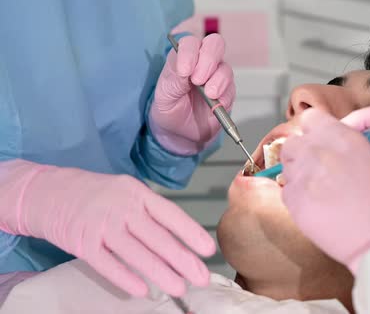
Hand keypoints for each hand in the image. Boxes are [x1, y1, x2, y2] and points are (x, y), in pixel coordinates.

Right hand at [0, 160, 215, 296]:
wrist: (48, 192)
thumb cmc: (97, 195)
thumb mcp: (127, 193)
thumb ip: (150, 213)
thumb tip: (181, 239)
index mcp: (137, 193)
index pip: (170, 214)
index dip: (190, 233)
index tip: (208, 250)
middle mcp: (122, 207)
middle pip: (157, 237)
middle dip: (183, 260)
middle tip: (202, 278)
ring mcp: (101, 225)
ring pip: (135, 253)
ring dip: (160, 272)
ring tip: (179, 288)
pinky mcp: (82, 242)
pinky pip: (106, 264)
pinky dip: (125, 278)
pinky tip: (142, 290)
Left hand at [150, 34, 235, 154]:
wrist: (179, 131)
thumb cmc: (170, 107)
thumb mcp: (164, 92)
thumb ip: (174, 76)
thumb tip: (186, 66)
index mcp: (184, 57)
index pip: (191, 42)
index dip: (190, 53)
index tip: (185, 71)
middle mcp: (203, 62)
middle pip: (215, 44)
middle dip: (209, 59)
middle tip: (198, 79)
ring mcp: (217, 77)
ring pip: (225, 68)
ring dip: (217, 80)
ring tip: (208, 94)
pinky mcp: (227, 93)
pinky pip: (231, 90)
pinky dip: (224, 96)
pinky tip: (214, 104)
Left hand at [280, 109, 369, 271]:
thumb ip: (344, 148)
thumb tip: (328, 149)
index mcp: (342, 136)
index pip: (311, 118)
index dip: (312, 132)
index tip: (316, 143)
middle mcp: (319, 150)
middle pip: (291, 144)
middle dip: (300, 156)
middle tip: (315, 172)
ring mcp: (303, 174)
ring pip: (286, 168)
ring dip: (298, 177)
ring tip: (320, 194)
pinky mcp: (294, 200)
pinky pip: (286, 193)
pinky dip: (297, 200)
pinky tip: (317, 209)